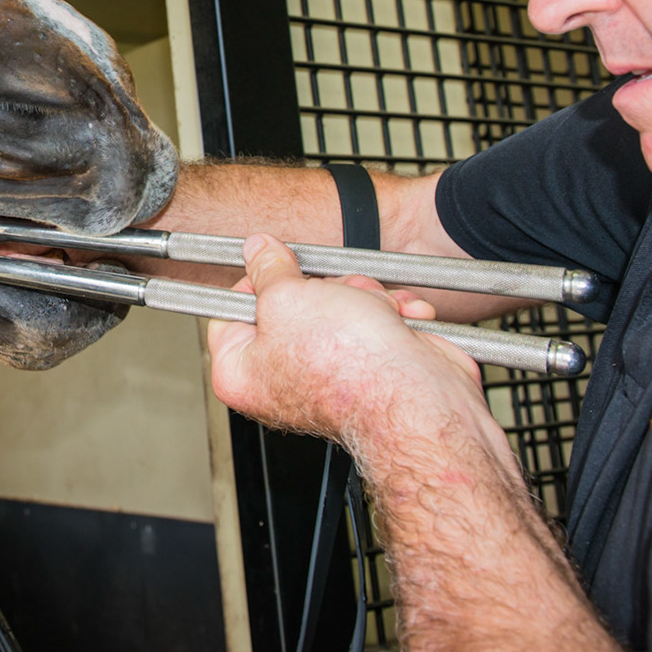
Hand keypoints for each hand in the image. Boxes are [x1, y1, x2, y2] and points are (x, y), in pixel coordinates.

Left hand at [206, 234, 494, 458]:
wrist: (420, 400)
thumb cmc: (351, 371)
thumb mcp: (288, 298)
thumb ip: (267, 269)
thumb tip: (257, 251)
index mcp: (241, 372)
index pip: (231, 309)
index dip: (257, 281)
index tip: (276, 269)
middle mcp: (279, 379)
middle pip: (292, 302)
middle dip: (325, 289)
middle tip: (335, 298)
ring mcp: (326, 374)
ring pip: (337, 305)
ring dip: (364, 298)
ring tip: (372, 314)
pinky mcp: (369, 367)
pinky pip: (373, 321)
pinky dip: (391, 316)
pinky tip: (398, 325)